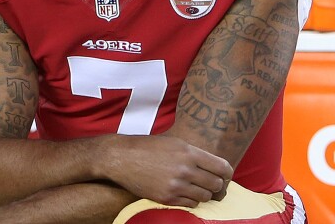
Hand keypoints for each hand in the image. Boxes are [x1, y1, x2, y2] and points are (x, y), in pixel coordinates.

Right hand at [99, 134, 231, 206]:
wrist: (120, 158)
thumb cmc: (146, 147)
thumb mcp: (173, 142)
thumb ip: (194, 153)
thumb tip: (215, 167)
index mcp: (188, 152)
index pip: (223, 167)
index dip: (227, 173)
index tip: (224, 176)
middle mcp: (185, 169)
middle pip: (216, 184)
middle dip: (216, 185)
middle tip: (210, 184)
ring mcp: (176, 185)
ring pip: (206, 197)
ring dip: (203, 193)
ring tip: (194, 188)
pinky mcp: (167, 197)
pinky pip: (191, 204)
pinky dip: (191, 200)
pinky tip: (183, 193)